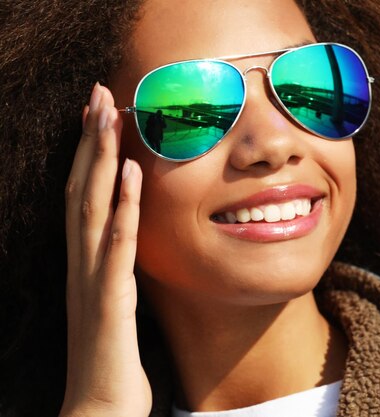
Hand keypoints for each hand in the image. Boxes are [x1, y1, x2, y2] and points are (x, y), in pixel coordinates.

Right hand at [60, 83, 150, 416]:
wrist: (98, 410)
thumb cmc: (111, 359)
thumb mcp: (117, 303)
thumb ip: (119, 270)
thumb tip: (132, 241)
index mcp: (87, 263)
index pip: (84, 198)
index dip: (89, 155)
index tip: (98, 115)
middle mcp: (82, 263)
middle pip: (82, 189)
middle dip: (90, 140)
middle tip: (99, 93)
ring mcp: (91, 280)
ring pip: (92, 207)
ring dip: (100, 158)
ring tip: (109, 114)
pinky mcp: (108, 301)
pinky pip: (115, 246)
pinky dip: (121, 207)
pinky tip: (130, 174)